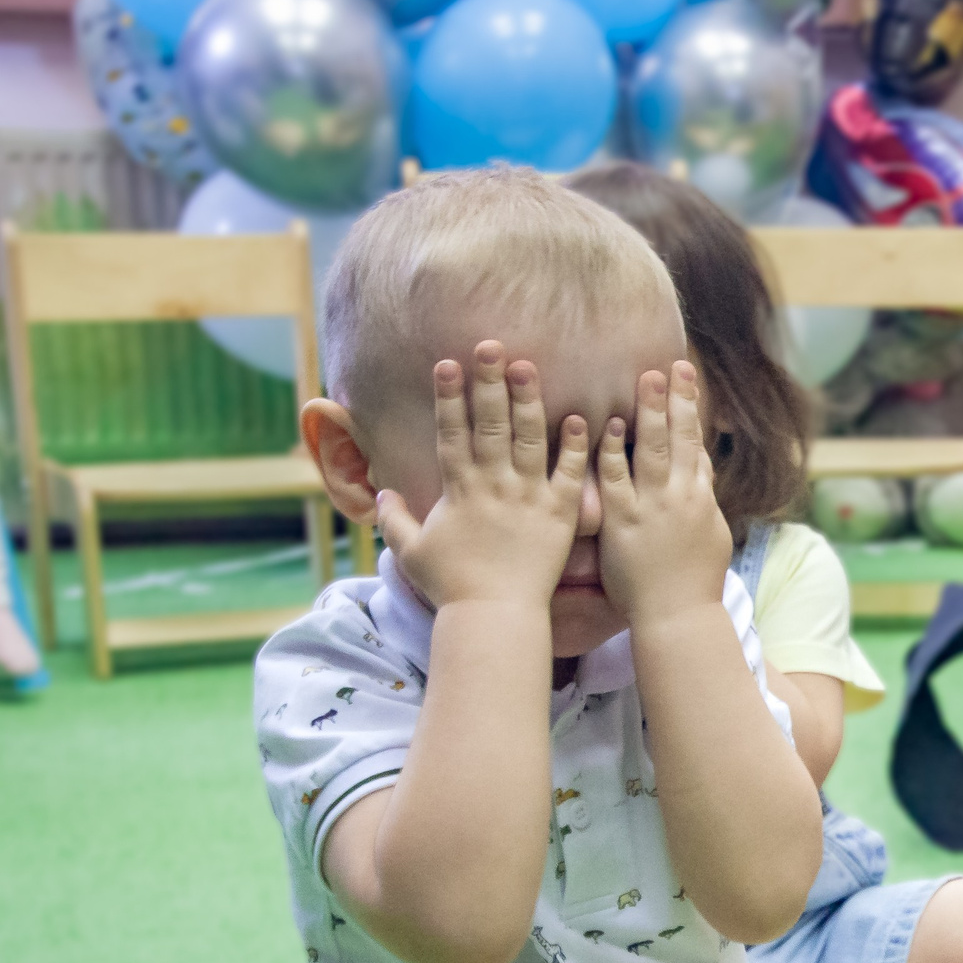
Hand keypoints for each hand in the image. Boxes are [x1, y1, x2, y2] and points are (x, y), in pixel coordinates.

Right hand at [377, 343, 585, 610]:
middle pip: (490, 424)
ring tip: (527, 365)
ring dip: (528, 399)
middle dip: (488, 382)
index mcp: (459, 490)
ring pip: (529, 439)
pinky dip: (577, 446)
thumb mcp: (411, 552)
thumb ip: (394, 520)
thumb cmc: (451, 587)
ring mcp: (528, 498)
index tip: (447, 362)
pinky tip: (582, 417)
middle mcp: (493, 486)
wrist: (494, 617)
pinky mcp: (560, 515)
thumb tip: (380, 494)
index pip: (451, 432)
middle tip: (490, 345)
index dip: (449, 397)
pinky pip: (571, 474)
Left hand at [595, 359, 732, 622]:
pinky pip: (617, 480)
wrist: (678, 617)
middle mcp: (680, 496)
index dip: (691, 406)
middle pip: (679, 437)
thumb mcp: (711, 535)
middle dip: (675, 398)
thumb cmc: (694, 583)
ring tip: (646, 378)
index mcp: (700, 498)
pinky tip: (612, 424)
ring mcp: (652, 507)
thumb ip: (705, 498)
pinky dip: (615, 451)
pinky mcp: (625, 521)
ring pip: (654, 450)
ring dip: (650, 412)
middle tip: (669, 364)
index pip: (696, 442)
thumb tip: (704, 468)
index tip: (684, 375)